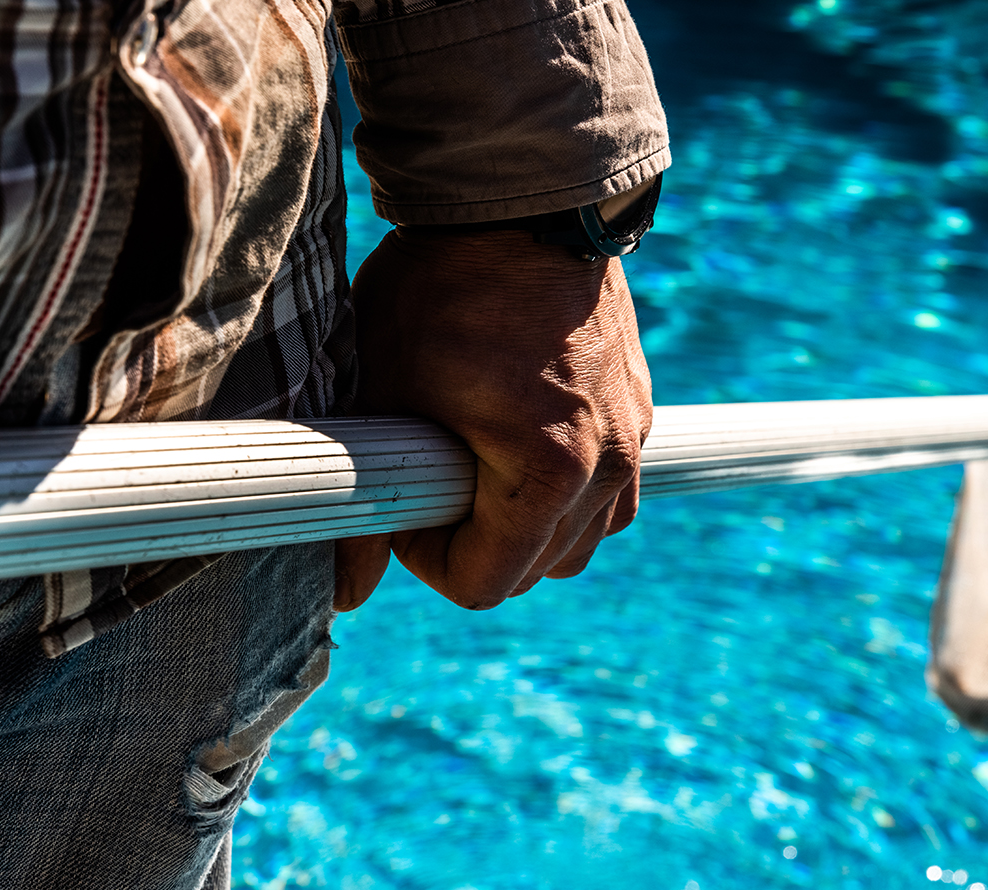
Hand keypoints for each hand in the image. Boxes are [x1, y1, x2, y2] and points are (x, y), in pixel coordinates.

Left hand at [332, 228, 651, 610]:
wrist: (521, 198)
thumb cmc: (443, 289)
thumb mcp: (383, 391)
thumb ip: (364, 500)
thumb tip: (344, 593)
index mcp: (550, 472)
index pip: (486, 583)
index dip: (427, 557)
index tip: (405, 498)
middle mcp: (610, 465)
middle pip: (539, 571)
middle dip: (479, 544)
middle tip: (434, 477)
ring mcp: (636, 436)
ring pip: (585, 540)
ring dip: (531, 529)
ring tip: (479, 466)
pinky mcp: (642, 409)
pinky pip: (614, 492)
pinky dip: (572, 494)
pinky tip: (522, 442)